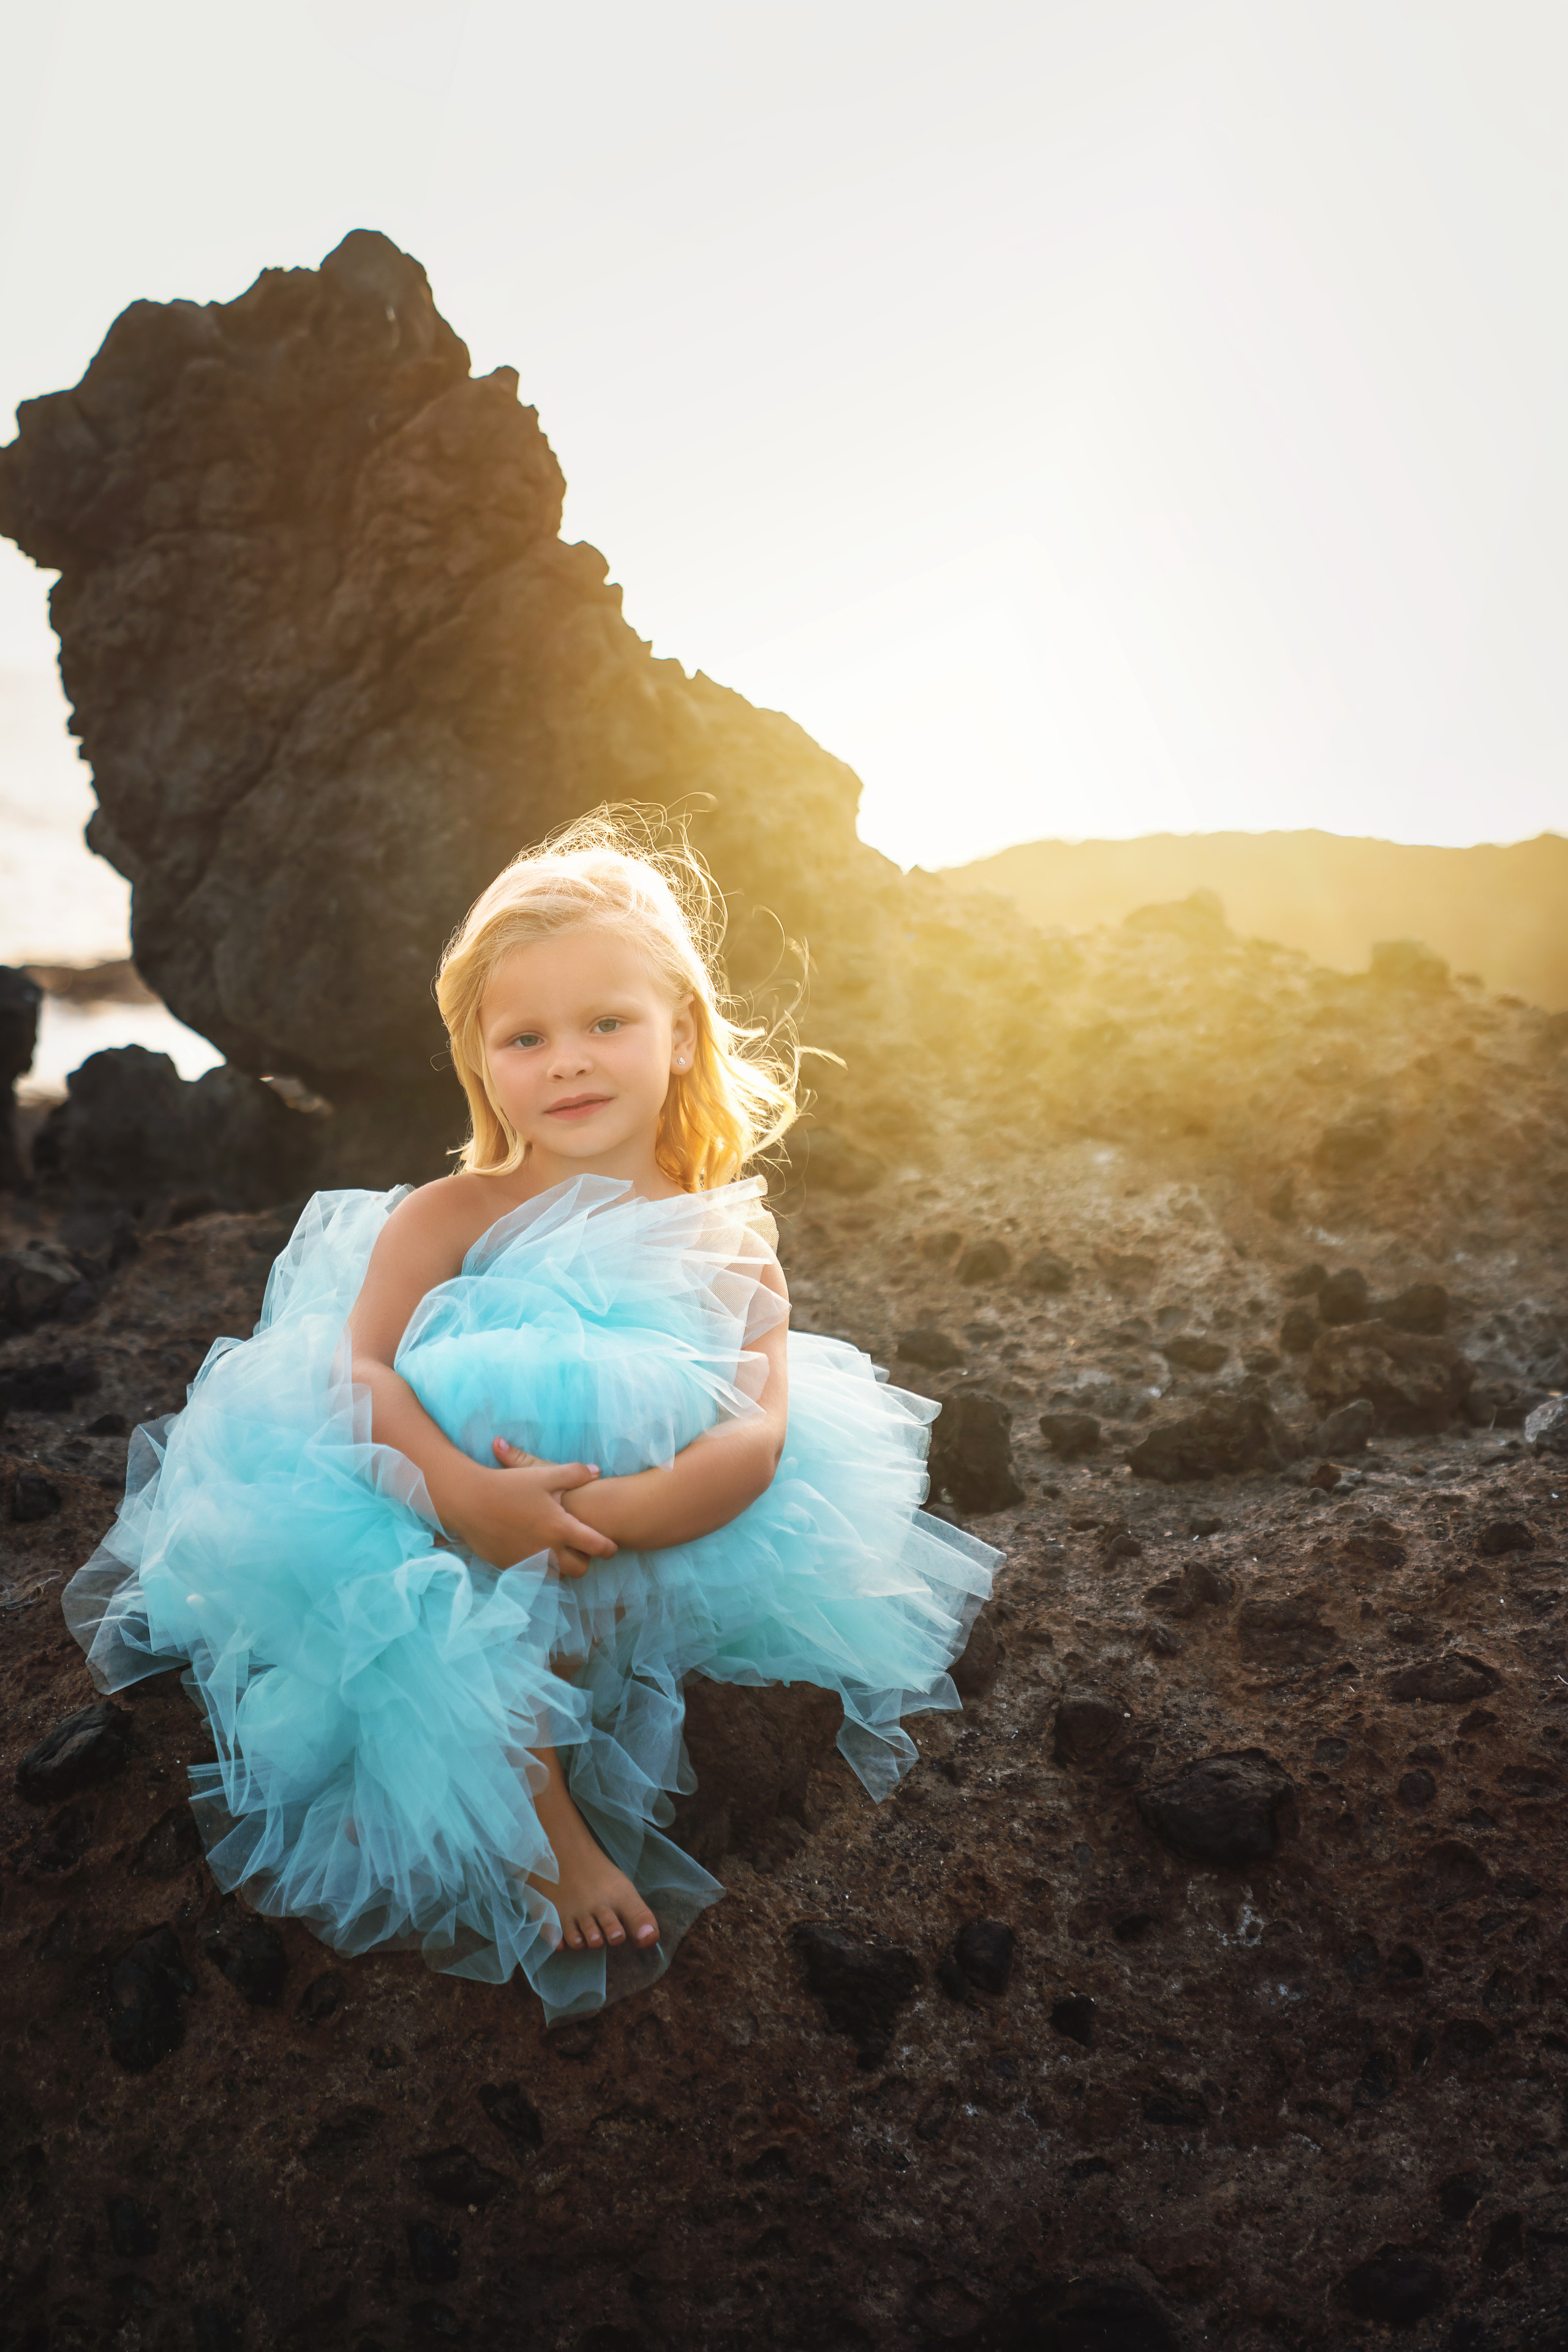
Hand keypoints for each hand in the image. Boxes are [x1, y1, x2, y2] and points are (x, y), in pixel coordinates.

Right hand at [451, 1439, 616, 1572]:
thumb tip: (597, 1471)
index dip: (610, 1548)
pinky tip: (535, 1551)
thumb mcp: (544, 1474)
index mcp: (561, 1529)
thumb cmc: (508, 1486)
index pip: (598, 1547)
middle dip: (586, 1561)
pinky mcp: (511, 1568)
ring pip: (557, 1576)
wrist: (469, 1502)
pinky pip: (534, 1576)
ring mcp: (528, 1563)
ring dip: (562, 1566)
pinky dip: (540, 1568)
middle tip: (582, 1548)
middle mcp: (548, 1551)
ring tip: (558, 1549)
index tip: (611, 1546)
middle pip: (580, 1569)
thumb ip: (574, 1474)